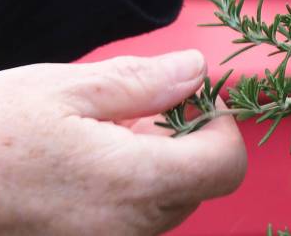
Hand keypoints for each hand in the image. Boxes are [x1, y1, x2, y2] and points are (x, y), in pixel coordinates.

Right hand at [0, 51, 245, 234]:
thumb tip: (198, 70)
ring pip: (164, 205)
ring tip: (98, 136)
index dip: (219, 123)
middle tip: (132, 109)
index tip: (187, 96)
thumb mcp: (64, 88)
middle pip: (198, 184)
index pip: (226, 165)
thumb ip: (143, 83)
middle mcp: (126, 231)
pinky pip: (128, 222)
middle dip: (183, 140)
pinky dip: (125, 190)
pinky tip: (82, 165)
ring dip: (152, 166)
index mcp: (133, 184)